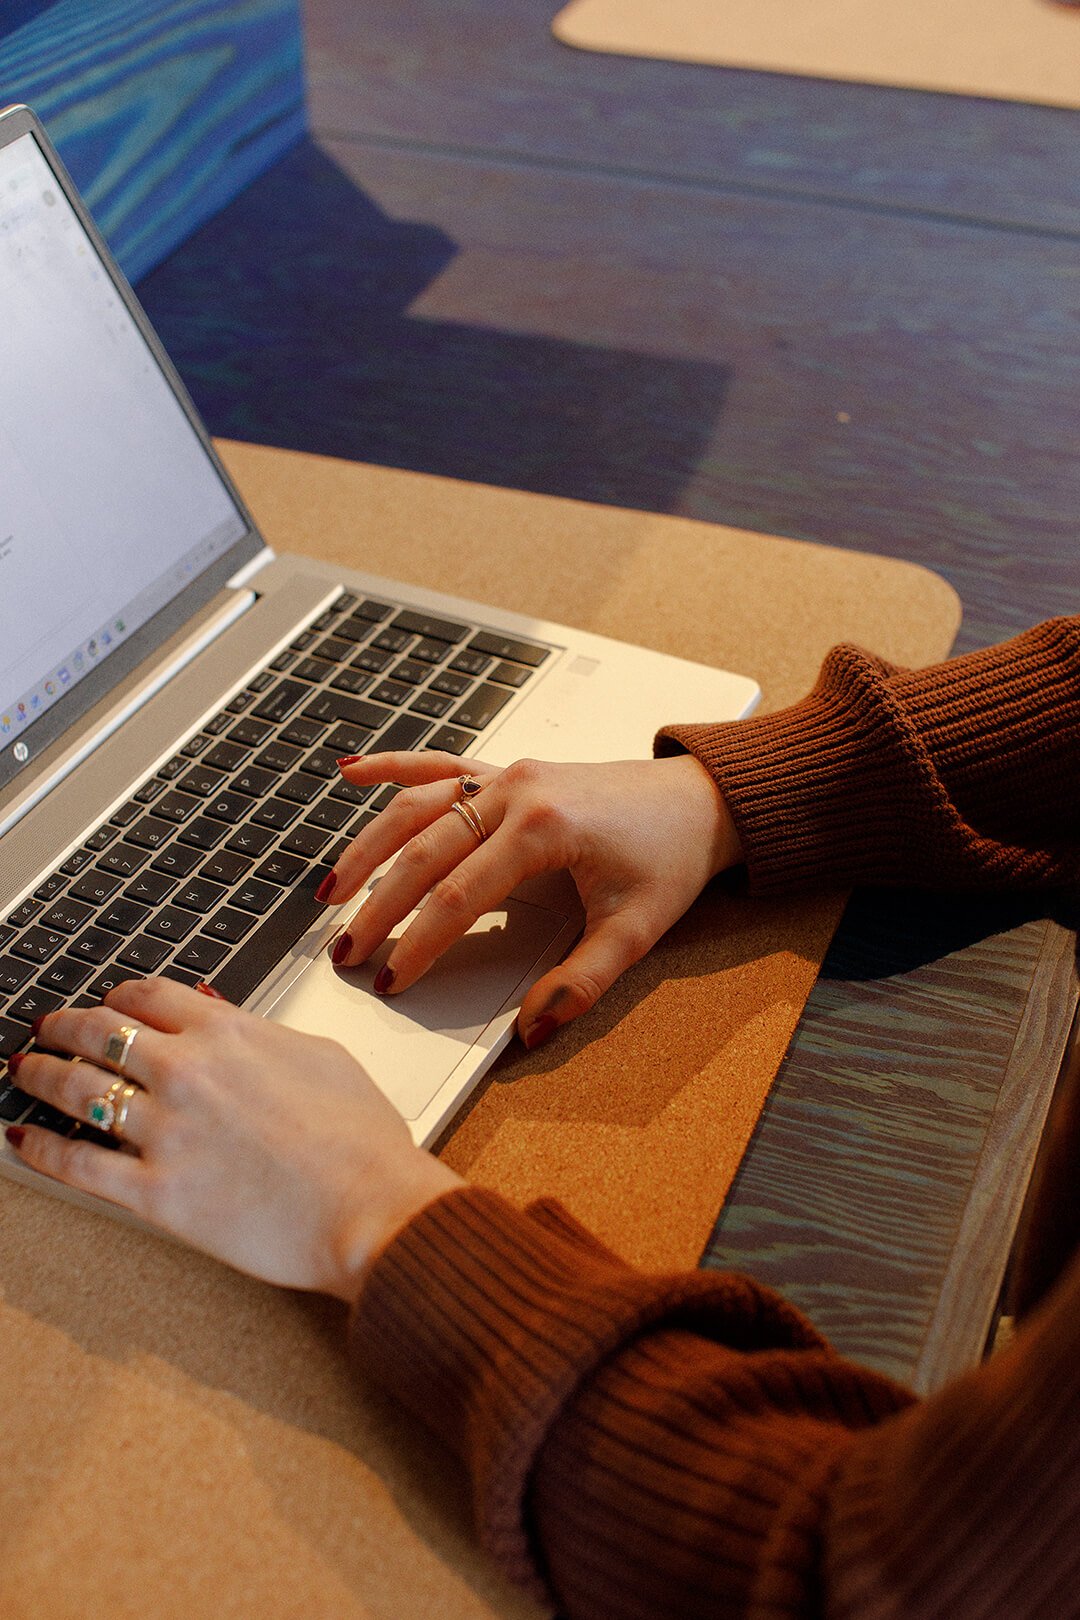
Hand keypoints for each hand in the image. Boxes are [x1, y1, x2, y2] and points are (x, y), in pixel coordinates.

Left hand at [6, 979, 460, 1299]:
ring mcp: (167, 1131)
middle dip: (63, 1028)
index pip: (147, 996)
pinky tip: (22, 1140)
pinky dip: (40, 1149)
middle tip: (47, 1031)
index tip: (106, 1005)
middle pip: (98, 1033)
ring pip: (76, 1089)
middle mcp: (188, 1071)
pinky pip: (79, 1163)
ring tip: (24, 1072)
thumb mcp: (322, 1059)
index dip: (116, 997)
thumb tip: (230, 1020)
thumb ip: (265, 1034)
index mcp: (230, 1033)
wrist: (374, 1206)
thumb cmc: (364, 1142)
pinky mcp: (157, 1192)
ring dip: (40, 1075)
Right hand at [322, 750, 742, 1045]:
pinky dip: (392, 765)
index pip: (458, 895)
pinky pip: (438, 763)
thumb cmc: (671, 857)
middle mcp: (516, 792)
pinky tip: (349, 770)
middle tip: (346, 952)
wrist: (701, 801)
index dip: (419, 943)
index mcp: (543, 829)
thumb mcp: (636, 931)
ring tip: (329, 890)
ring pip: (417, 806)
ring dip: (368, 846)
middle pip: (424, 852)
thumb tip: (533, 1026)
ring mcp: (508, 775)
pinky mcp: (507, 771)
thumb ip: (582, 981)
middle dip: (378, 905)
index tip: (392, 980)